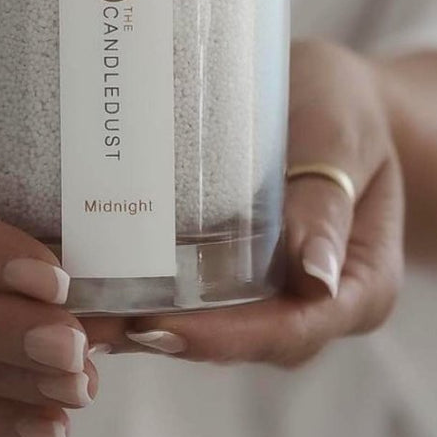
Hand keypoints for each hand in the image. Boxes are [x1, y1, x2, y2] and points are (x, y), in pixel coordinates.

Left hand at [85, 39, 404, 364]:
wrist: (340, 96)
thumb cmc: (349, 109)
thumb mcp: (345, 139)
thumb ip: (329, 201)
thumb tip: (317, 276)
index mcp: (360, 287)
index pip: (289, 328)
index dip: (219, 336)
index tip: (153, 326)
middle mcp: (315, 305)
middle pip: (239, 339)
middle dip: (162, 336)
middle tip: (87, 324)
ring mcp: (276, 294)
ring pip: (211, 325)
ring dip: (144, 321)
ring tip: (76, 311)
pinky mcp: (242, 272)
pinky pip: (198, 294)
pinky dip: (150, 292)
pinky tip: (95, 281)